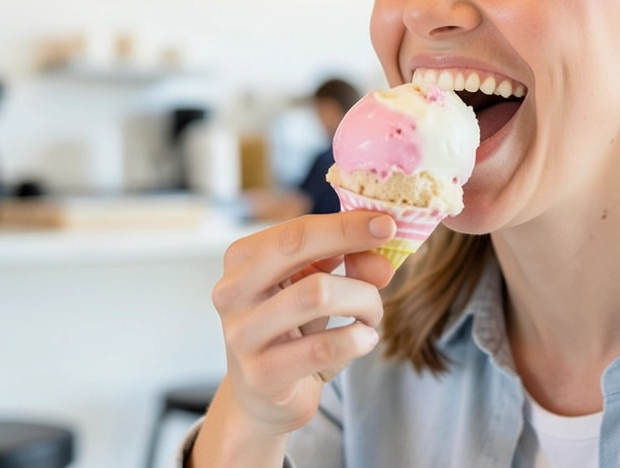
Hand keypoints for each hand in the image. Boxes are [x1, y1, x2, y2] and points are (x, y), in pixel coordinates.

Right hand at [210, 210, 396, 436]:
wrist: (263, 396)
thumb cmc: (292, 330)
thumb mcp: (317, 287)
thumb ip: (347, 264)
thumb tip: (381, 260)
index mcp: (242, 259)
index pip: (297, 229)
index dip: (345, 223)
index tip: (387, 223)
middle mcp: (232, 291)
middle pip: (298, 249)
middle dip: (352, 244)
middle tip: (387, 257)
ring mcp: (242, 334)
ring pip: (317, 294)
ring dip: (363, 301)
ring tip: (372, 315)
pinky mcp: (261, 374)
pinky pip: (323, 347)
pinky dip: (356, 339)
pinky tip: (365, 339)